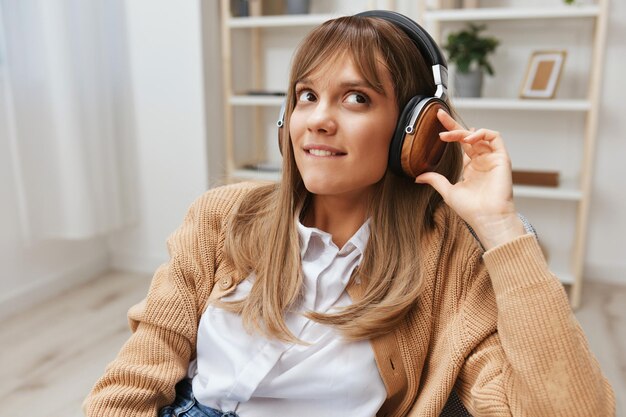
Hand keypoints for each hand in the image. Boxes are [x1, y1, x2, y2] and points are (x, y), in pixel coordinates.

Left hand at [415, 109, 524, 249]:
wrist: (487, 218)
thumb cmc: (471, 209)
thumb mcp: (448, 191)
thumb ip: (435, 180)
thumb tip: (418, 177)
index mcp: (470, 167)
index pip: (460, 144)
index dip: (450, 133)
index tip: (436, 123)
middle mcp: (482, 161)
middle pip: (468, 136)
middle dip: (454, 125)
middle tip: (439, 116)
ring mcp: (492, 159)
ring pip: (480, 135)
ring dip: (464, 132)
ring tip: (449, 135)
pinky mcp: (502, 158)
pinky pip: (495, 138)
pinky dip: (482, 134)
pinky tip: (468, 139)